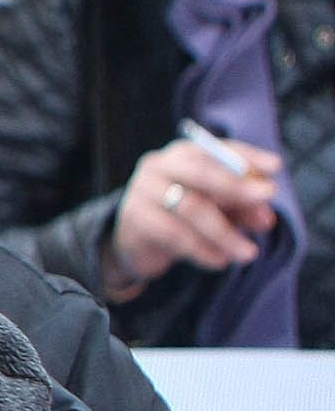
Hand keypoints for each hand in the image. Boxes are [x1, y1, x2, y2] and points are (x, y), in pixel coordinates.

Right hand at [105, 133, 280, 292]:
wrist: (137, 241)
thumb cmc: (184, 217)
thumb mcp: (220, 208)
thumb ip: (243, 208)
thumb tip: (266, 218)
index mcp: (183, 154)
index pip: (217, 150)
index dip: (246, 157)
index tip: (275, 168)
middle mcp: (159, 165)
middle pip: (201, 172)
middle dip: (236, 187)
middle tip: (266, 204)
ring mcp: (142, 190)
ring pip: (191, 207)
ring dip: (224, 233)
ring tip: (248, 253)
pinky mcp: (134, 218)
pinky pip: (173, 233)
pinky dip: (201, 249)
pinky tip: (219, 261)